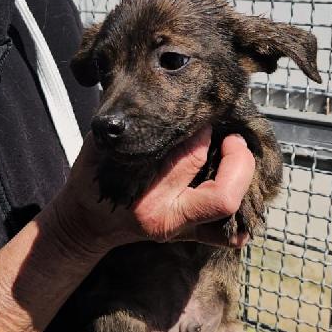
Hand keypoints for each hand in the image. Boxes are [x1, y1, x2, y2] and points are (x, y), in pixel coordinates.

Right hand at [54, 126, 255, 258]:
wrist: (87, 223)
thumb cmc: (92, 181)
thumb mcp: (101, 149)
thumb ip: (129, 126)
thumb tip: (157, 95)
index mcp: (146, 196)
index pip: (191, 158)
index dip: (204, 132)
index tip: (202, 118)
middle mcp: (168, 218)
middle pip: (223, 191)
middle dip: (236, 156)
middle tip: (232, 138)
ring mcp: (181, 232)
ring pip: (230, 211)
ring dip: (244, 179)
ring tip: (237, 155)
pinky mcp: (189, 237)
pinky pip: (225, 236)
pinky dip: (239, 217)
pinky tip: (239, 189)